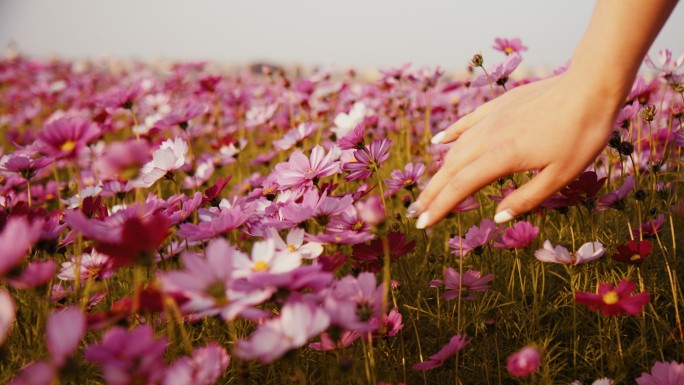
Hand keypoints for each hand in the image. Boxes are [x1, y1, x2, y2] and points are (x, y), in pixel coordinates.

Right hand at [410, 71, 619, 227]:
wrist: (591, 86)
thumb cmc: (582, 134)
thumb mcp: (562, 176)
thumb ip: (526, 198)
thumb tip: (497, 217)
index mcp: (502, 157)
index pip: (460, 187)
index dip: (439, 207)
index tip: (423, 224)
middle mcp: (489, 137)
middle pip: (451, 169)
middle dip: (431, 194)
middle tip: (415, 213)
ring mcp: (491, 118)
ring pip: (456, 148)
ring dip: (438, 171)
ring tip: (428, 189)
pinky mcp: (498, 105)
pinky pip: (466, 123)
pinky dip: (450, 135)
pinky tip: (438, 142)